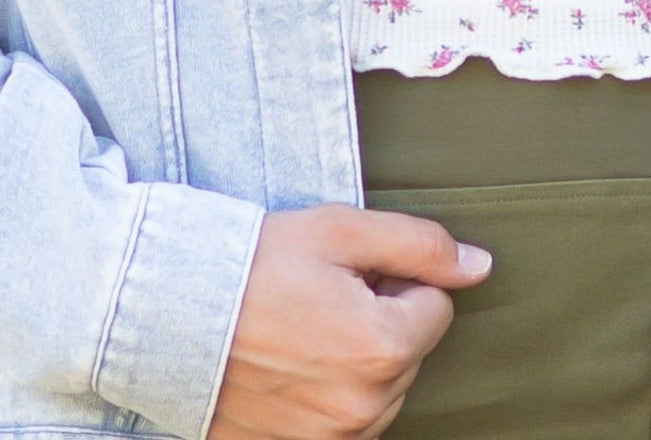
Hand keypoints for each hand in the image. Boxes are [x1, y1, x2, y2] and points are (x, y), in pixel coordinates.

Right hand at [207, 202, 492, 439]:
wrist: (170, 312)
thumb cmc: (255, 264)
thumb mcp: (340, 231)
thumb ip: (420, 246)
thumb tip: (480, 266)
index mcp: (384, 347)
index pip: (435, 306)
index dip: (396, 279)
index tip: (349, 272)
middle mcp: (365, 406)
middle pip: (409, 352)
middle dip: (380, 319)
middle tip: (321, 295)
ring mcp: (332, 439)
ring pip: (380, 390)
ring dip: (356, 360)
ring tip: (302, 329)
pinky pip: (345, 423)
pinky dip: (330, 394)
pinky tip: (292, 365)